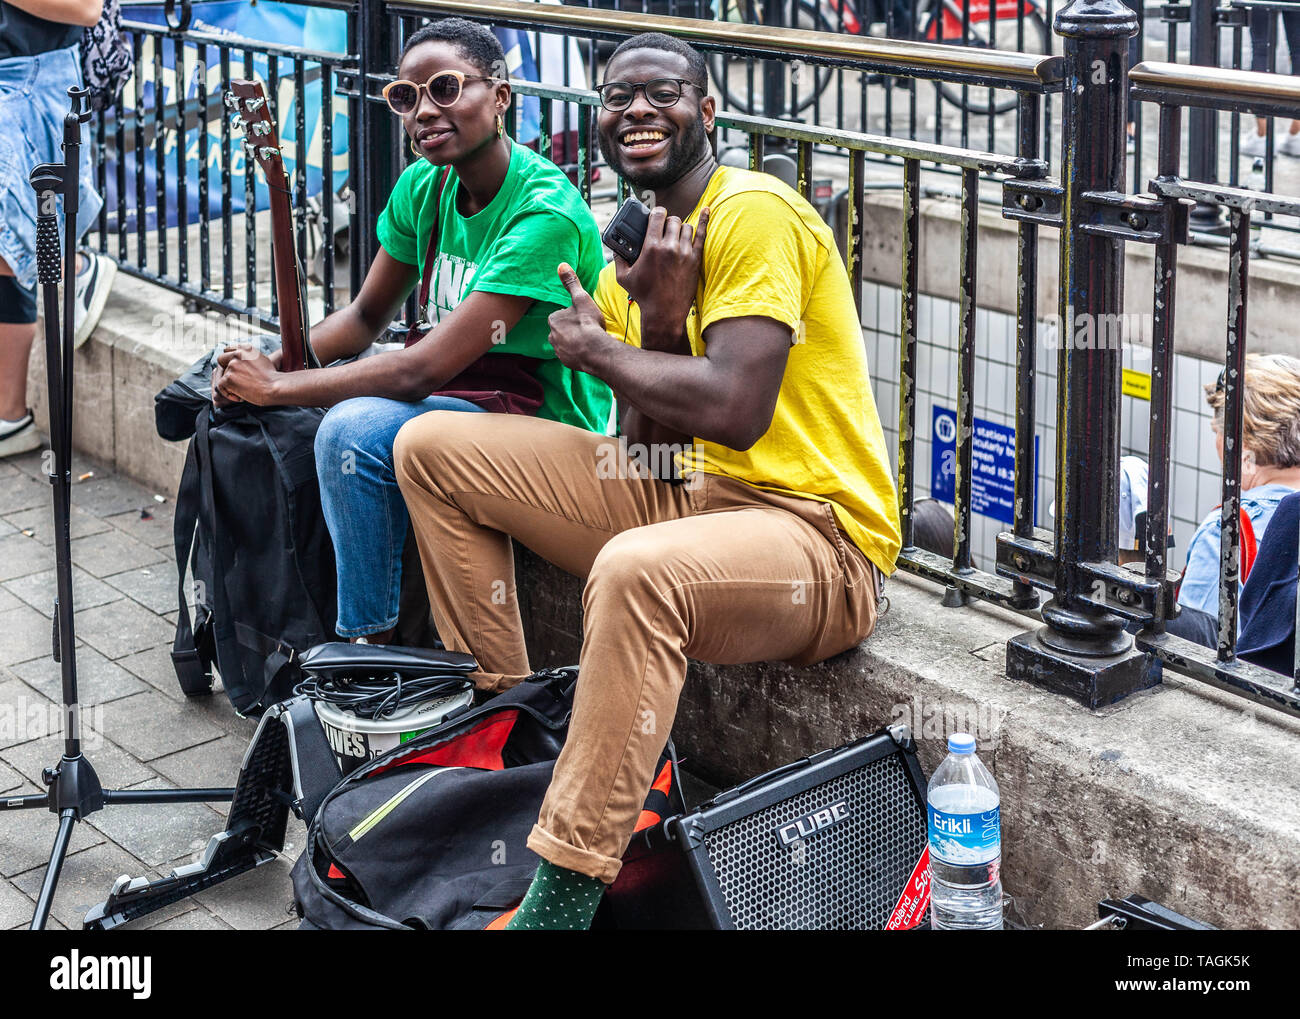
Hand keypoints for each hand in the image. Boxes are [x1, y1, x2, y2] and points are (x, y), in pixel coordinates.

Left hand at [214, 344, 279, 405]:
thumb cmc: (272, 378)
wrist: (275, 387)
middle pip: (221, 360)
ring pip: (222, 375)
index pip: (228, 350)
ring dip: (230, 384)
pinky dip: (228, 393)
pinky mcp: (229, 378)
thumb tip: (239, 360)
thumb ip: (249, 357)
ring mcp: (232, 366)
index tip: (233, 369)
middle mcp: (238, 354)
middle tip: (234, 381)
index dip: (228, 360)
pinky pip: (221, 386)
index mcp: (246, 349)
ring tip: (243, 391)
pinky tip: (239, 397)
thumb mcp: (262, 360)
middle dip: (225, 370)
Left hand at [547, 263, 613, 376]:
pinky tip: (589, 350)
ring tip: (590, 340)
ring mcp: (558, 351)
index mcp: (553, 319)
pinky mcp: (566, 362)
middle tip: (589, 329)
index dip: (576, 315)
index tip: (585, 318)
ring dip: (577, 341)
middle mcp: (551, 336)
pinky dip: (579, 353)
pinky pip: (572, 355)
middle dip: (575, 328)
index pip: (563, 314)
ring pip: (567, 342)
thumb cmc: (588, 324)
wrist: (596, 351)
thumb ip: (571, 283)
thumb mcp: (581, 299)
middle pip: (564, 328)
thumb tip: (562, 265)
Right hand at [614, 205, 708, 349]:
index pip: (657, 216)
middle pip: (673, 220)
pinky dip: (705, 221)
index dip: (656, 212)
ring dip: (680, 227)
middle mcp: (669, 247)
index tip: (655, 215)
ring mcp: (684, 253)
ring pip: (686, 226)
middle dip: (668, 221)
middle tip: (665, 229)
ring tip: (676, 235)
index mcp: (651, 247)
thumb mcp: (623, 278)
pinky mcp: (695, 260)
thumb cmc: (644, 296)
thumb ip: (619, 260)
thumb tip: (617, 249)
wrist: (664, 313)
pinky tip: (707, 210)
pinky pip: (702, 235)